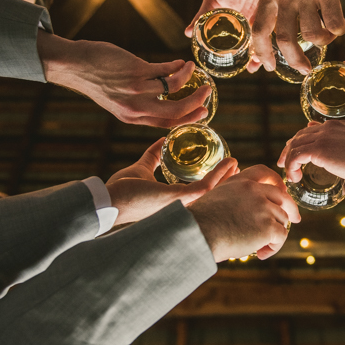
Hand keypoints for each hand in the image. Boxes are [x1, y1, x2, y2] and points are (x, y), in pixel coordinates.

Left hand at [38, 32, 210, 127]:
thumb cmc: (97, 80)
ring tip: (192, 68)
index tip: (203, 112)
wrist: (75, 66)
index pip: (167, 124)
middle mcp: (136, 108)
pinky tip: (179, 62)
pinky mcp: (136, 71)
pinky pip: (165, 70)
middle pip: (176, 111)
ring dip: (188, 77)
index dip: (188, 119)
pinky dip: (176, 66)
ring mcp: (136, 90)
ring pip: (174, 87)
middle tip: (207, 91)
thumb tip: (166, 92)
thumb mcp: (117, 100)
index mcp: (132, 118)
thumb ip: (139, 102)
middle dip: (196, 102)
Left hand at [107, 139, 238, 224]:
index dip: (214, 182)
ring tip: (235, 163)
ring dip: (226, 176)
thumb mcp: (143, 167)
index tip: (224, 170)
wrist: (108, 199)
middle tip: (236, 167)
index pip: (199, 192)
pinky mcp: (177, 197)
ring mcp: (180, 203)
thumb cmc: (122, 189)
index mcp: (174, 200)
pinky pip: (205, 186)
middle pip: (211, 194)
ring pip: (212, 190)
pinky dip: (218, 174)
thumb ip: (154, 155)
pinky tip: (227, 164)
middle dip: (226, 181)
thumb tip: (162, 139)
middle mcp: (181, 205)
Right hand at [188, 165, 300, 261]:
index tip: (282, 190)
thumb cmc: (200, 222)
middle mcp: (255, 190)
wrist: (198, 234)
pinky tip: (260, 254)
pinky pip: (281, 237)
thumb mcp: (215, 198)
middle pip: (283, 197)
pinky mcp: (269, 226)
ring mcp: (264, 207)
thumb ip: (233, 197)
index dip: (276, 181)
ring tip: (258, 248)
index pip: (263, 172)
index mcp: (240, 181)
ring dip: (274, 235)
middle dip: (291, 209)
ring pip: (282, 220)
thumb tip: (244, 211)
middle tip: (295, 219)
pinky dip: (273, 247)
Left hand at [251, 0, 344, 74]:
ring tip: (327, 36)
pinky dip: (339, 30)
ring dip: (321, 42)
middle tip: (303, 70)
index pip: (260, 29)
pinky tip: (341, 26)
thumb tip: (285, 24)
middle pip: (284, 39)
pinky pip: (334, 22)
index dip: (262, 52)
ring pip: (311, 34)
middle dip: (294, 60)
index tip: (267, 67)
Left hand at [278, 120, 344, 202]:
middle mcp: (329, 128)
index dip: (302, 142)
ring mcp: (324, 137)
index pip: (312, 130)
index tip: (296, 155)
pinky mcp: (320, 149)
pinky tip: (294, 178)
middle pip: (300, 135)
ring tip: (287, 173)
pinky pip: (296, 156)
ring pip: (295, 144)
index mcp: (339, 127)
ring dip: (288, 159)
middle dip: (290, 149)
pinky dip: (291, 167)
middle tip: (284, 164)